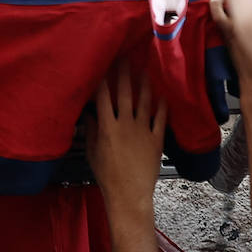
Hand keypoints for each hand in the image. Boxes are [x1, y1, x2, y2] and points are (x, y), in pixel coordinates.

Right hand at [85, 71, 165, 216]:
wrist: (129, 195)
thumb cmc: (107, 176)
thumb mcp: (93, 153)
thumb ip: (92, 131)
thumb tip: (89, 114)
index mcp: (107, 127)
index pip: (103, 97)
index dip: (103, 79)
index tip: (103, 65)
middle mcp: (125, 124)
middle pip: (124, 93)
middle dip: (124, 73)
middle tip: (125, 57)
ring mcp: (142, 131)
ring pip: (144, 102)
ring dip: (144, 84)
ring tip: (144, 70)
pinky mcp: (156, 140)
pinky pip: (160, 118)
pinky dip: (162, 106)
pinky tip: (162, 95)